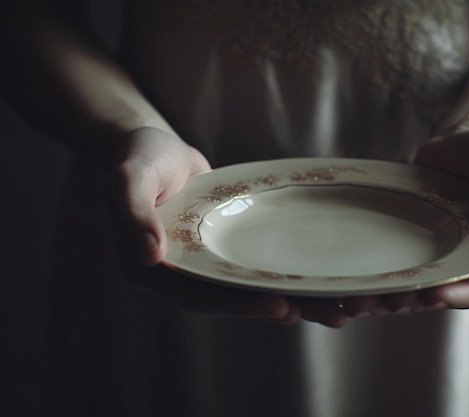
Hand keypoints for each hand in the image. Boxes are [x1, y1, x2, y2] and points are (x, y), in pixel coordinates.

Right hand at [110, 127, 346, 326]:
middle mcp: (184, 275)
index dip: (240, 305)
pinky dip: (286, 275)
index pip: (201, 296)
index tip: (280, 306)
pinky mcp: (225, 250)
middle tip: (329, 315)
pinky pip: (256, 266)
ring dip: (294, 300)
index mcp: (156, 270)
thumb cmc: (139, 158)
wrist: (154, 147)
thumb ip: (133, 213)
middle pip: (235, 300)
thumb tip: (150, 257)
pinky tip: (320, 280)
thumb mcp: (129, 178)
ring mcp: (207, 263)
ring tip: (339, 311)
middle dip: (281, 308)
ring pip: (252, 288)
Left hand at [342, 128, 468, 315]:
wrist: (462, 141)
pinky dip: (377, 278)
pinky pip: (397, 268)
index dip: (465, 296)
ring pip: (416, 289)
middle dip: (417, 303)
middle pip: (446, 296)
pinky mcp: (414, 247)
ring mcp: (441, 258)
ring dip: (388, 300)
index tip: (436, 295)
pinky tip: (351, 285)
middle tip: (389, 302)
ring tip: (359, 303)